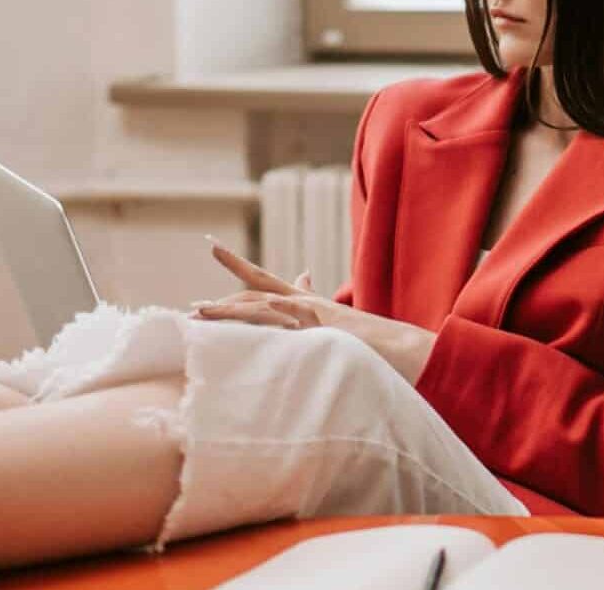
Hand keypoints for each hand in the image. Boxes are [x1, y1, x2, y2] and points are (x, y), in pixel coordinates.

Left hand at [194, 241, 437, 383]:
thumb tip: (308, 325)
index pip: (267, 284)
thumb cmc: (378, 354)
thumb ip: (319, 331)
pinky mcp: (319, 327)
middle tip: (192, 301)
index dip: (239, 269)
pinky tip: (237, 314)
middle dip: (225, 286)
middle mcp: (307, 305)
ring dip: (226, 309)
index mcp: (309, 308)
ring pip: (260, 303)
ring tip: (196, 313)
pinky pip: (282, 317)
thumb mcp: (339, 340)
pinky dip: (257, 314)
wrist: (411, 353)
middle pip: (258, 286)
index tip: (213, 249)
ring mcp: (312, 315)